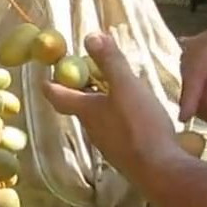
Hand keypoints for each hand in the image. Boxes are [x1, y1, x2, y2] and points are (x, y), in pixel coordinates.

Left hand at [42, 32, 182, 183]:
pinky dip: (119, 116)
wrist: (160, 170)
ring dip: (102, 101)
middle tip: (90, 70)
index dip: (50, 82)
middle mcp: (92, 128)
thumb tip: (90, 36)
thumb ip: (109, 61)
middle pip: (79, 105)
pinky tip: (135, 112)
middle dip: (81, 87)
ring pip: (99, 117)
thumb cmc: (140, 126)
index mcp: (86, 110)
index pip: (57, 95)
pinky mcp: (126, 153)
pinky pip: (116, 129)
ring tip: (117, 87)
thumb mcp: (126, 86)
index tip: (46, 72)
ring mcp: (108, 144)